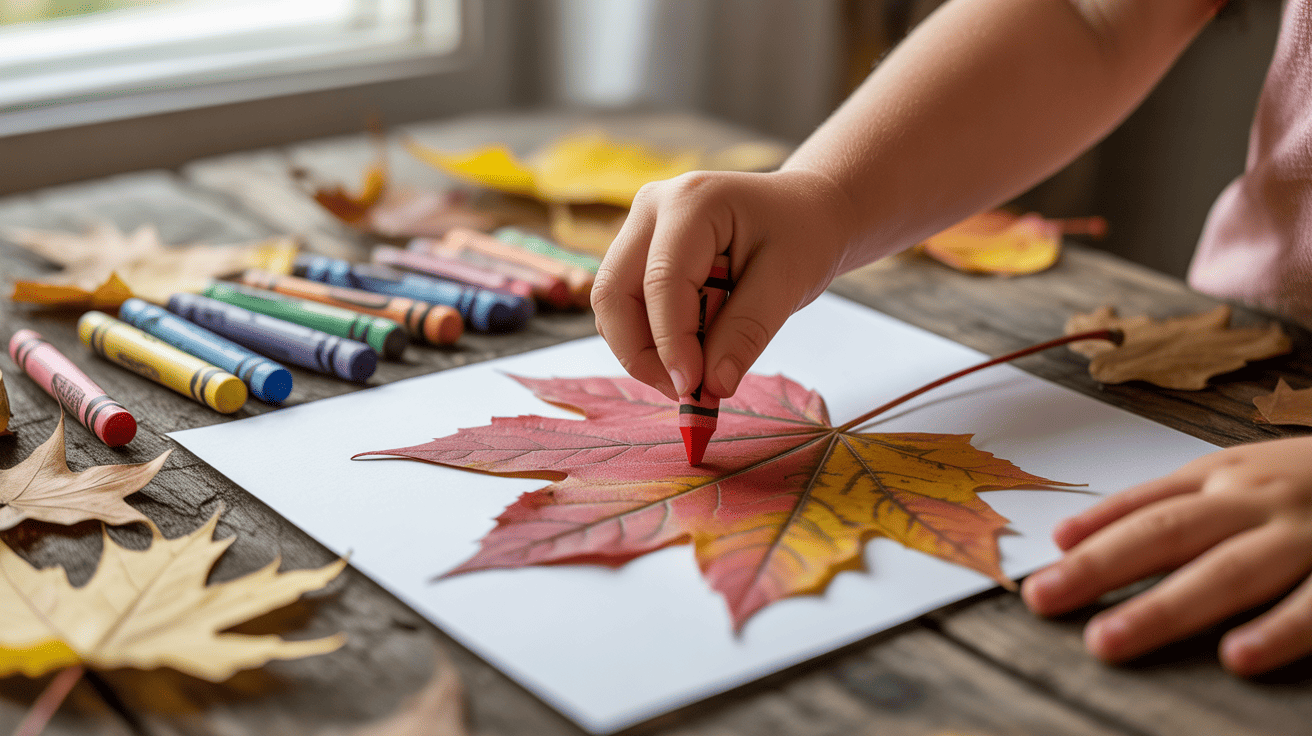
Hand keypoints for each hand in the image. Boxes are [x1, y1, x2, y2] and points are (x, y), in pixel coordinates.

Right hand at [592, 169, 855, 400]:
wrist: (806, 210)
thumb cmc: (804, 236)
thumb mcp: (788, 283)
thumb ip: (746, 333)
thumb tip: (712, 386)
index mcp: (691, 202)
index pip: (662, 281)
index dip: (670, 342)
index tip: (693, 390)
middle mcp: (652, 207)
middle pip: (613, 292)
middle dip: (641, 353)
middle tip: (684, 392)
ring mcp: (640, 227)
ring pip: (612, 303)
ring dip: (643, 351)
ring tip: (694, 378)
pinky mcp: (640, 250)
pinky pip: (627, 305)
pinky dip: (650, 339)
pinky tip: (689, 356)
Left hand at [1022, 436, 1311, 675]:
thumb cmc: (1311, 478)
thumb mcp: (1236, 470)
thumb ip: (1158, 497)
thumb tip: (1069, 533)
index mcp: (1226, 476)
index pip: (1146, 506)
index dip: (1090, 537)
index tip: (1039, 569)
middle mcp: (1258, 501)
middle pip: (1168, 533)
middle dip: (1101, 569)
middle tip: (1042, 602)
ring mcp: (1308, 536)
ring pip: (1228, 573)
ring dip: (1164, 607)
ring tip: (1109, 641)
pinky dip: (1279, 631)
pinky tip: (1237, 659)